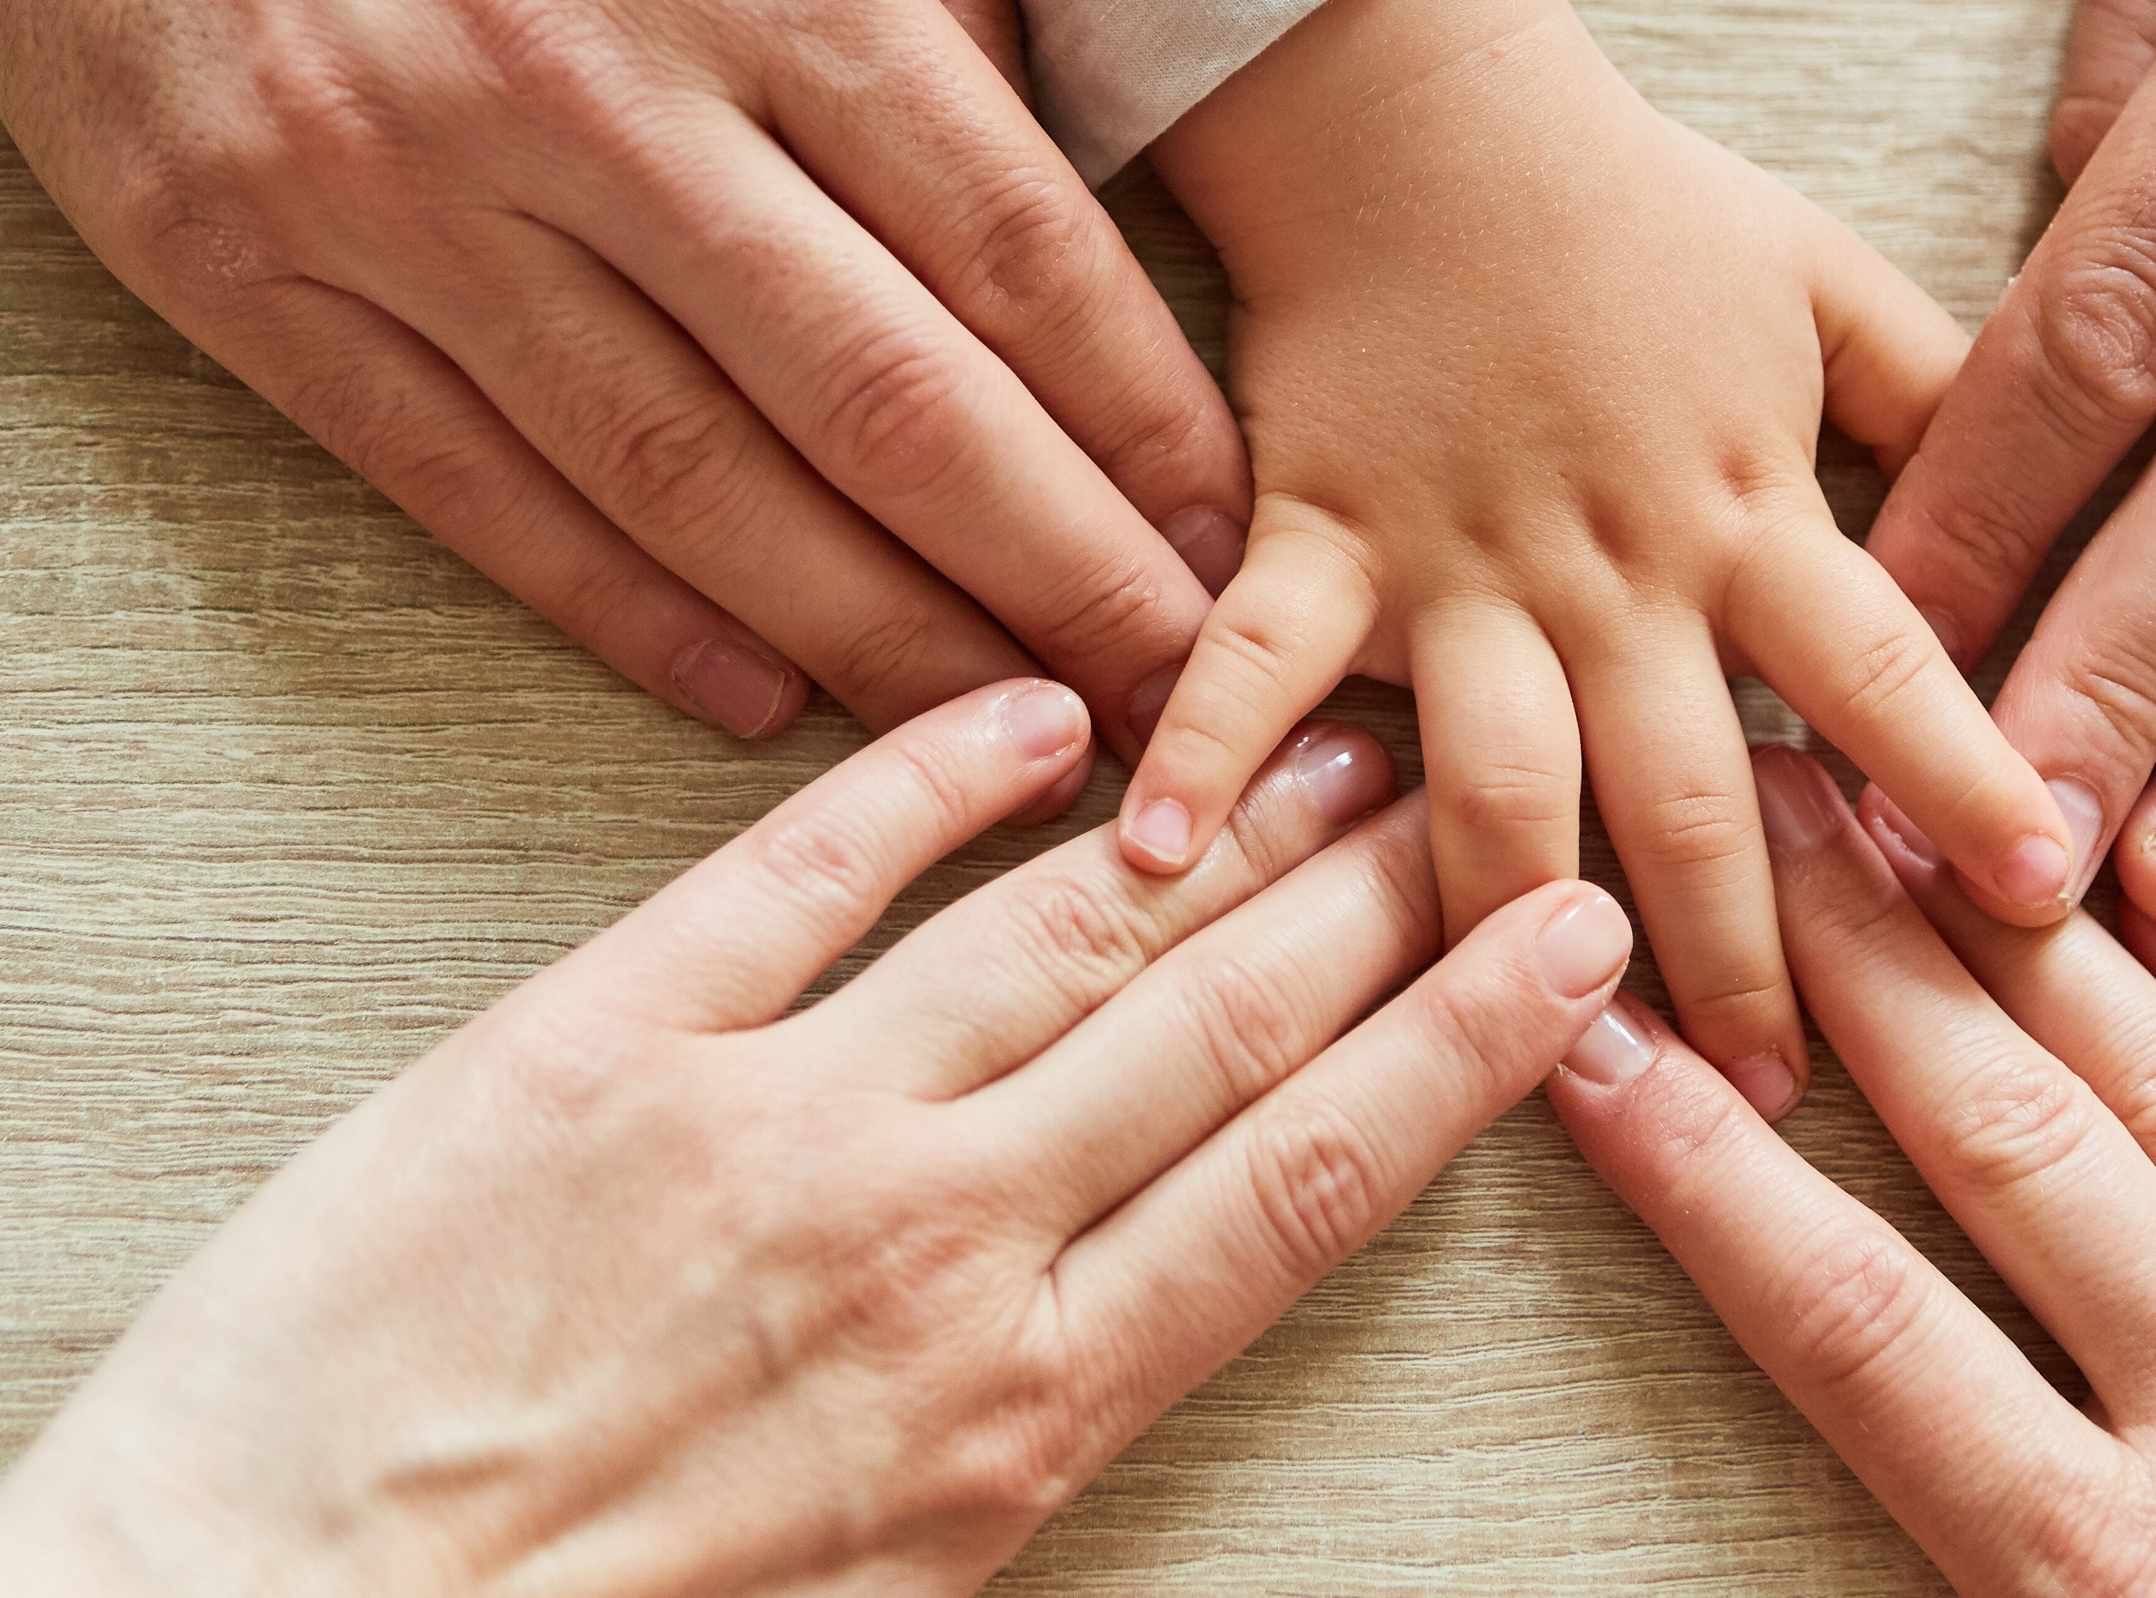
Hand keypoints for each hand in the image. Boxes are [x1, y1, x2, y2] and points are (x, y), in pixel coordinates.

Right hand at [0, 0, 1250, 757]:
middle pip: (880, 405)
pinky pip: (462, 486)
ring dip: (866, 636)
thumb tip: (1034, 181)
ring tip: (1001, 733)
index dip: (1136, 422)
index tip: (1229, 533)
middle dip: (1052, 577)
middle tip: (1166, 703)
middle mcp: (588, 92)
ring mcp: (400, 191)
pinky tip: (753, 697)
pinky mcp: (238, 260)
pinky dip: (620, 612)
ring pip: (682, 483)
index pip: (1007, 247)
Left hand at [0, 680, 1631, 1593]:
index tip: (1559, 946)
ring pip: (1058, 929)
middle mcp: (932, 1244)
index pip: (1302, 1187)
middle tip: (1482, 776)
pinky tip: (1036, 711)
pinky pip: (805, 866)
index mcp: (1009, 1417)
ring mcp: (769, 1120)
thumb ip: (1012, 1443)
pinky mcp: (595, 1040)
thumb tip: (1126, 1316)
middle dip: (1375, 891)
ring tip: (1323, 722)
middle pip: (1218, 1024)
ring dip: (1211, 819)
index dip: (1455, 1050)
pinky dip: (933, 774)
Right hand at [1112, 0, 2075, 1117]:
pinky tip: (1155, 867)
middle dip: (1748, 960)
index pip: (1886, 666)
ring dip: (1522, 930)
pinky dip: (1199, 757)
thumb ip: (1948, 391)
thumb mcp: (1824, 278)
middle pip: (1693, 796)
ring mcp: (1454, 569)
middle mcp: (1611, 569)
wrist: (1426, 107)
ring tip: (1555, 1069)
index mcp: (1747, 507)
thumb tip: (2078, 485)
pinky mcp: (1316, 546)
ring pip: (1498, 783)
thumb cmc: (1632, 200)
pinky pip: (1249, 663)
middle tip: (1789, 1099)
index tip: (2049, 901)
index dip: (1967, 781)